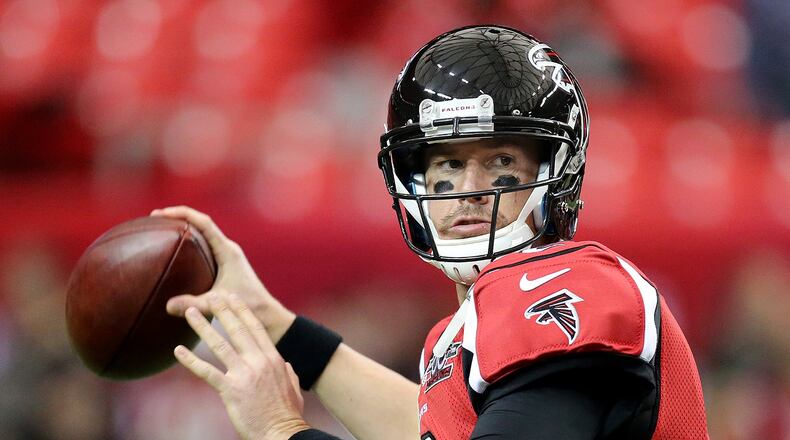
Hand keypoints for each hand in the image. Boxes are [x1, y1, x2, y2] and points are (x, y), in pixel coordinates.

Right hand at [150, 206, 294, 340]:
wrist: (267, 314)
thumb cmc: (247, 306)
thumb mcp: (218, 304)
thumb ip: (193, 304)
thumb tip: (167, 306)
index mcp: (227, 251)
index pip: (204, 222)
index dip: (182, 213)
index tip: (161, 213)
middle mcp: (228, 249)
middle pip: (201, 223)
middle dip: (178, 217)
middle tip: (154, 218)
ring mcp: (227, 256)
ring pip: (203, 234)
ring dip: (184, 229)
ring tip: (160, 230)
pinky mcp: (226, 265)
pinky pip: (205, 247)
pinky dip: (189, 244)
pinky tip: (175, 254)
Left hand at [175, 293, 309, 439]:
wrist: (282, 433)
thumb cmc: (287, 414)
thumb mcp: (293, 387)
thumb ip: (288, 372)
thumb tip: (285, 364)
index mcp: (273, 358)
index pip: (255, 327)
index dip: (242, 310)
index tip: (233, 296)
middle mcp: (258, 361)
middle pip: (237, 329)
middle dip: (223, 310)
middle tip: (210, 294)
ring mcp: (244, 374)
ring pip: (219, 344)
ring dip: (203, 326)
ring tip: (190, 312)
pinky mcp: (230, 390)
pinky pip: (206, 372)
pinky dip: (190, 360)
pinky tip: (178, 350)